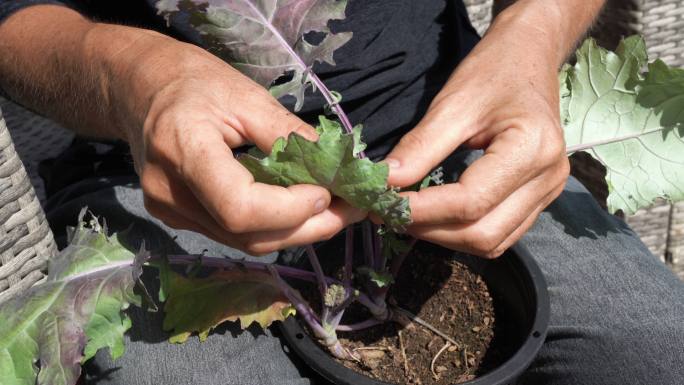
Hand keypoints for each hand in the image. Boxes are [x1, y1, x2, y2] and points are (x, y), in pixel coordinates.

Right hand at [114, 39, 363, 254]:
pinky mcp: (177, 218)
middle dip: (307, 228)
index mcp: (182, 151)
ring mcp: (170, 212)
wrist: (139, 88)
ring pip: (245, 243)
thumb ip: (288, 134)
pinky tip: (297, 209)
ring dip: (295, 231)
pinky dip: (272, 226)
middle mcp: (170, 194)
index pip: (241, 209)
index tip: (326, 192)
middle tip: (349, 210)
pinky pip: (234, 234)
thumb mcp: (245, 94)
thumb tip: (334, 165)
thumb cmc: (191, 80)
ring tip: (333, 211)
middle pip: (248, 236)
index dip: (290, 209)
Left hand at [384, 23, 569, 257]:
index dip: (421, 210)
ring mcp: (549, 192)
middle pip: (482, 233)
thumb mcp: (452, 104)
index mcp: (532, 149)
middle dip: (430, 230)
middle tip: (389, 214)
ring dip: (444, 237)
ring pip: (491, 242)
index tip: (381, 205)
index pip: (470, 201)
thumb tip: (385, 183)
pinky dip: (463, 232)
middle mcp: (548, 179)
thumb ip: (419, 147)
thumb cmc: (493, 71)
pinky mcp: (540, 198)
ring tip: (408, 216)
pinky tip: (435, 216)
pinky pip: (500, 234)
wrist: (529, 56)